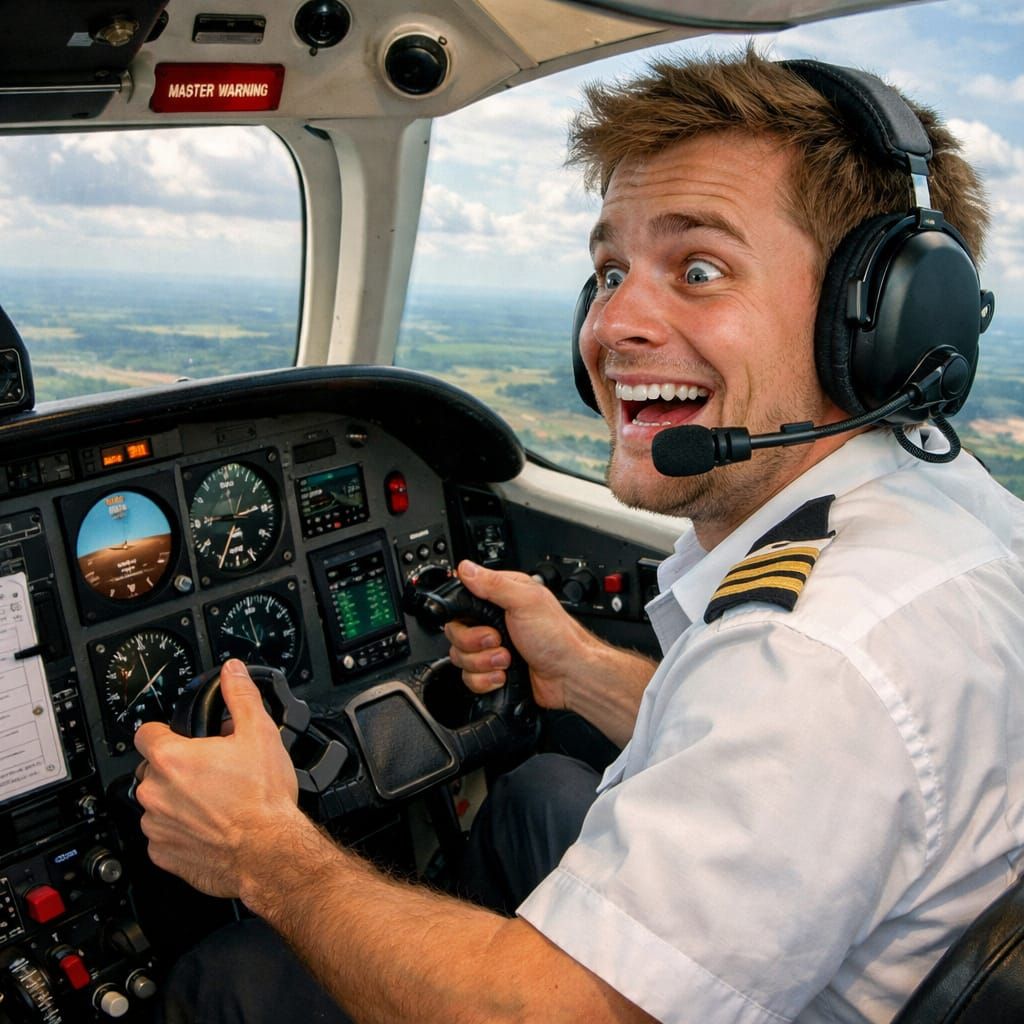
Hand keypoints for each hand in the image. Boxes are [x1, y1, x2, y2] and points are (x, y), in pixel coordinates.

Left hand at [133, 660, 301, 897]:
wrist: (270, 853)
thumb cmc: (263, 799)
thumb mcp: (260, 733)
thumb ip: (241, 696)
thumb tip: (232, 672)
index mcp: (172, 759)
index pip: (146, 733)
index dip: (165, 732)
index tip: (182, 738)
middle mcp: (155, 793)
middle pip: (153, 769)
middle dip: (178, 767)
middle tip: (211, 771)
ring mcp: (156, 826)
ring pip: (157, 803)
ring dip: (177, 800)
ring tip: (214, 801)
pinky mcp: (163, 855)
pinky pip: (163, 835)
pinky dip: (181, 831)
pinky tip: (210, 826)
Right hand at [444, 560, 591, 709]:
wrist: (570, 675)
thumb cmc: (558, 637)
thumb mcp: (526, 601)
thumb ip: (494, 584)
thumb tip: (466, 568)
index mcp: (500, 598)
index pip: (462, 603)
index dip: (464, 616)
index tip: (482, 621)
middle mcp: (494, 622)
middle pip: (456, 633)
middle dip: (475, 643)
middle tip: (499, 640)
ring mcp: (492, 649)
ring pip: (461, 658)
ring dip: (484, 663)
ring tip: (507, 659)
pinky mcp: (493, 671)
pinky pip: (470, 679)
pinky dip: (486, 680)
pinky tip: (505, 674)